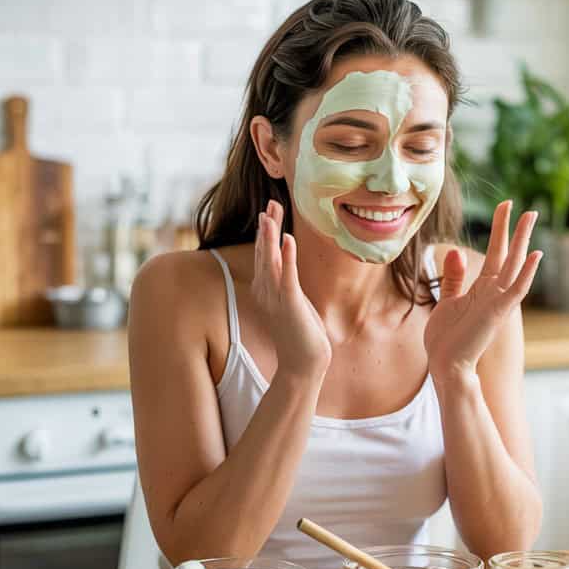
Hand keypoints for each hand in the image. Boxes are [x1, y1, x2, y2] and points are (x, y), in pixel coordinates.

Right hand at [251, 200, 330, 380]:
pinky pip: (288, 275)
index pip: (265, 254)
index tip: (270, 210)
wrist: (303, 365)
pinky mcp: (289, 304)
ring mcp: (276, 297)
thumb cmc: (300, 336)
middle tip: (271, 203)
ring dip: (271, 235)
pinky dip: (288, 256)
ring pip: (271, 259)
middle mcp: (267, 290)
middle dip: (268, 226)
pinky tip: (289, 238)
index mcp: (267, 289)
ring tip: (271, 213)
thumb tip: (289, 272)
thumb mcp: (293, 304)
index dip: (267, 231)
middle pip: (265, 251)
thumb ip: (288, 285)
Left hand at [424, 200, 541, 380]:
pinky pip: (517, 289)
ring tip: (531, 217)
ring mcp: (498, 301)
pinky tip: (535, 254)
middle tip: (526, 207)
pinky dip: (527, 272)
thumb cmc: (445, 340)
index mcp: (482, 289)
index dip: (500, 229)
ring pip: (515, 265)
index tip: (505, 206)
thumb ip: (454, 279)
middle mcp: (494, 292)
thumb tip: (456, 252)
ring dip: (523, 241)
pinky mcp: (498, 312)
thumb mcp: (447, 302)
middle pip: (508, 254)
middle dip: (515, 229)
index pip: (495, 253)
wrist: (446, 366)